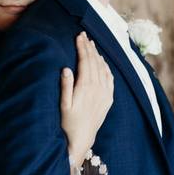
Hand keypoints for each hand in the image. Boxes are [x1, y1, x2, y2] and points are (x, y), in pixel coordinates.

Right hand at [60, 32, 113, 168]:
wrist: (82, 139)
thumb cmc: (68, 123)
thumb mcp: (63, 105)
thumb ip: (66, 86)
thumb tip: (66, 68)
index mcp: (86, 87)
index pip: (85, 61)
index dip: (82, 48)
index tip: (79, 36)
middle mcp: (98, 88)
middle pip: (94, 62)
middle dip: (89, 47)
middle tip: (84, 36)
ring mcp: (105, 93)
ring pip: (103, 68)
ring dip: (97, 55)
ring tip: (92, 45)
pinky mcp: (108, 99)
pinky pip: (110, 78)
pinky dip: (106, 67)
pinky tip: (102, 62)